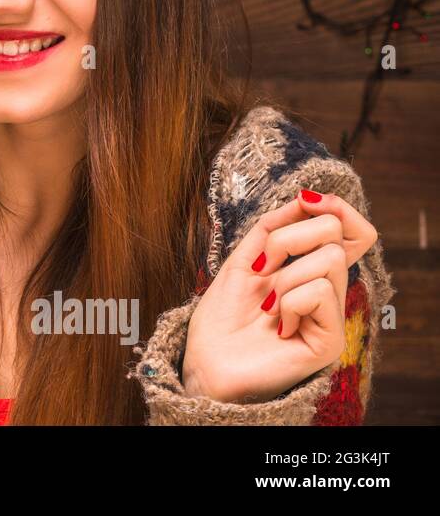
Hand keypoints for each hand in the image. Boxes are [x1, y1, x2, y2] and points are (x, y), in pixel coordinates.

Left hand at [181, 188, 377, 403]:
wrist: (206, 361)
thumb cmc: (222, 317)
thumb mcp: (244, 260)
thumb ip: (274, 228)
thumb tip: (306, 197)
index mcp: (310, 271)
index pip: (352, 230)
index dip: (336, 207)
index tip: (305, 201)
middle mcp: (328, 290)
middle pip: (335, 233)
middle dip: (288, 239)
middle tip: (262, 269)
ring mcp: (332, 316)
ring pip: (329, 259)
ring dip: (284, 276)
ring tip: (268, 305)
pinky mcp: (331, 342)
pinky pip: (321, 293)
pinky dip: (290, 302)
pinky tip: (279, 325)